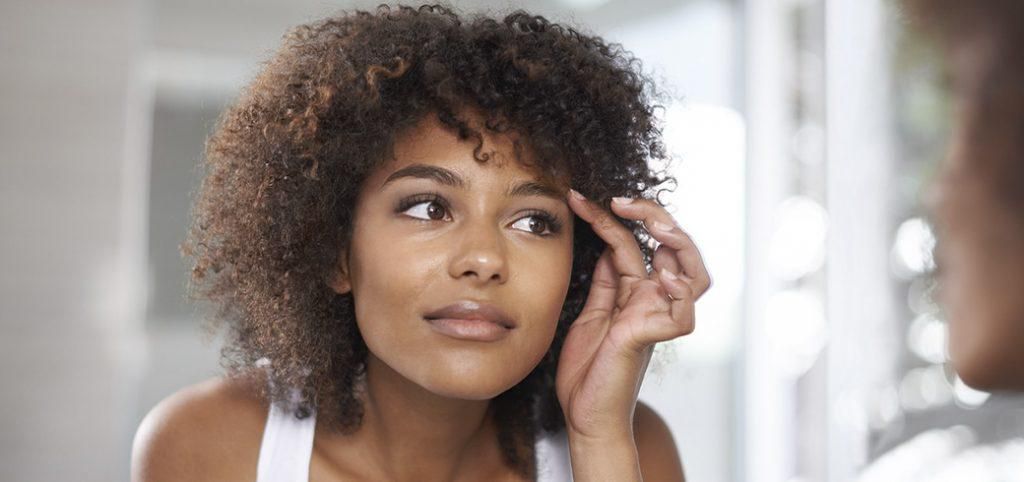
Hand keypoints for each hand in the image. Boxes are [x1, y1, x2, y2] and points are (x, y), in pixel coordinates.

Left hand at [556, 189, 710, 441]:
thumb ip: (605, 281)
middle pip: (676, 249)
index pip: (633, 242)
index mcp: (635, 292)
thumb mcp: (591, 312)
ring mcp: (656, 318)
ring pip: (694, 275)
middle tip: (622, 201)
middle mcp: (652, 301)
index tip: (578, 198)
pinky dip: (679, 293)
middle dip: (655, 217)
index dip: (610, 217)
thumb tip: (608, 244)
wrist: (583, 414)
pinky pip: (682, 314)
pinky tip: (661, 277)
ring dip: (679, 244)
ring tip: (654, 226)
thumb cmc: (588, 370)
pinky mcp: (652, 339)